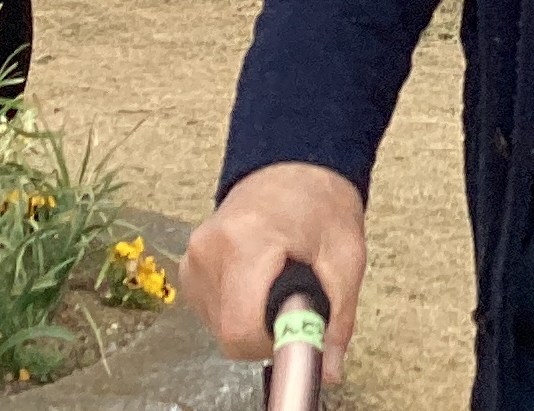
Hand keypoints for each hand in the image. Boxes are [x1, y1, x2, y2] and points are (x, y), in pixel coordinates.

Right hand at [182, 161, 365, 375]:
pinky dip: (239, 309)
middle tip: (297, 301)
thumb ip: (337, 317)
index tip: (300, 332)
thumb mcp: (345, 256)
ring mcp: (193, 259)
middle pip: (231, 333)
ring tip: (279, 283)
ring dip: (254, 321)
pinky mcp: (188, 268)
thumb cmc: (320, 203)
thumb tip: (328, 369)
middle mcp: (208, 250)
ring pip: (220, 327)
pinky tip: (259, 282)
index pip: (240, 328)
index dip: (273, 343)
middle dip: (268, 331)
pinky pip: (213, 312)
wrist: (293, 164)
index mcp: (246, 242)